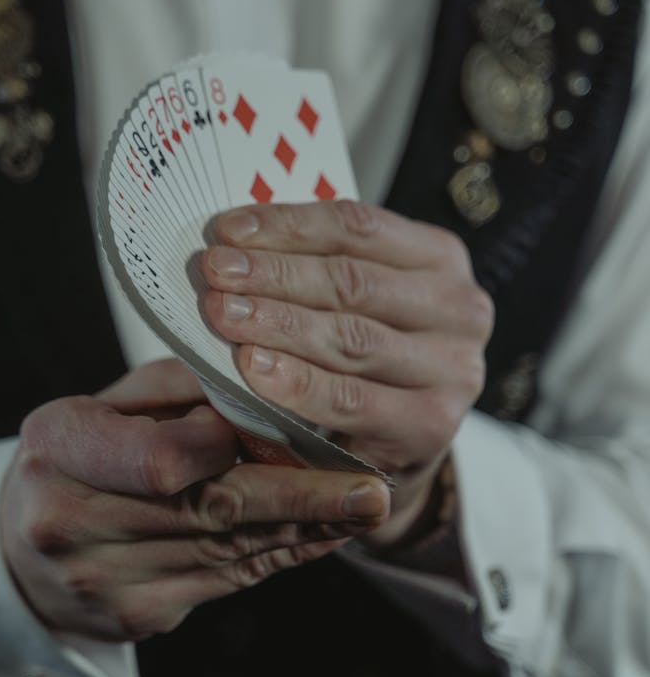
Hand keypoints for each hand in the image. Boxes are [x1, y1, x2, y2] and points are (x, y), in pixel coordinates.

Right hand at [0, 358, 389, 640]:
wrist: (22, 554)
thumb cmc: (72, 459)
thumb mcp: (101, 403)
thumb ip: (174, 390)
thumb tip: (261, 393)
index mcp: (59, 454)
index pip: (161, 459)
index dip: (228, 446)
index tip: (284, 428)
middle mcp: (74, 526)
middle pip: (212, 511)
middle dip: (301, 499)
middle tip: (369, 490)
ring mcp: (108, 583)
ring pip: (232, 551)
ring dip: (306, 529)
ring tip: (364, 508)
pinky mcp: (142, 616)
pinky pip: (229, 581)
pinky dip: (282, 554)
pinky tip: (325, 535)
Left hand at [201, 200, 493, 545]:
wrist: (395, 451)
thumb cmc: (362, 363)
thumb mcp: (350, 303)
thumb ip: (311, 270)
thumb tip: (230, 244)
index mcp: (439, 258)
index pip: (358, 227)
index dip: (287, 225)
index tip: (227, 231)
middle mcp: (459, 308)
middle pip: (352, 281)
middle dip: (274, 275)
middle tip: (216, 273)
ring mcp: (454, 369)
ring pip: (351, 338)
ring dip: (278, 324)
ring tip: (224, 315)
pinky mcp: (433, 425)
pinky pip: (352, 399)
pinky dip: (298, 383)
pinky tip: (255, 368)